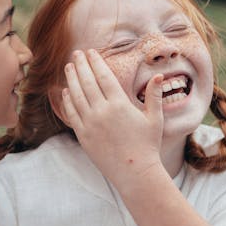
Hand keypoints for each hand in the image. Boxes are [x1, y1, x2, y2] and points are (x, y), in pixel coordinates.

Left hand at [61, 49, 163, 184]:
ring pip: (76, 96)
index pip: (103, 76)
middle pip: (87, 82)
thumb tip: (160, 76)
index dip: (96, 62)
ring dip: (71, 79)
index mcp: (120, 104)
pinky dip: (67, 101)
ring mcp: (90, 124)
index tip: (90, 52)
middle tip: (76, 53)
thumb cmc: (148, 146)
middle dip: (81, 65)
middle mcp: (102, 112)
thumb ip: (154, 96)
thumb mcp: (155, 119)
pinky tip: (65, 92)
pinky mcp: (83, 136)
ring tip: (69, 67)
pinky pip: (72, 114)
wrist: (134, 172)